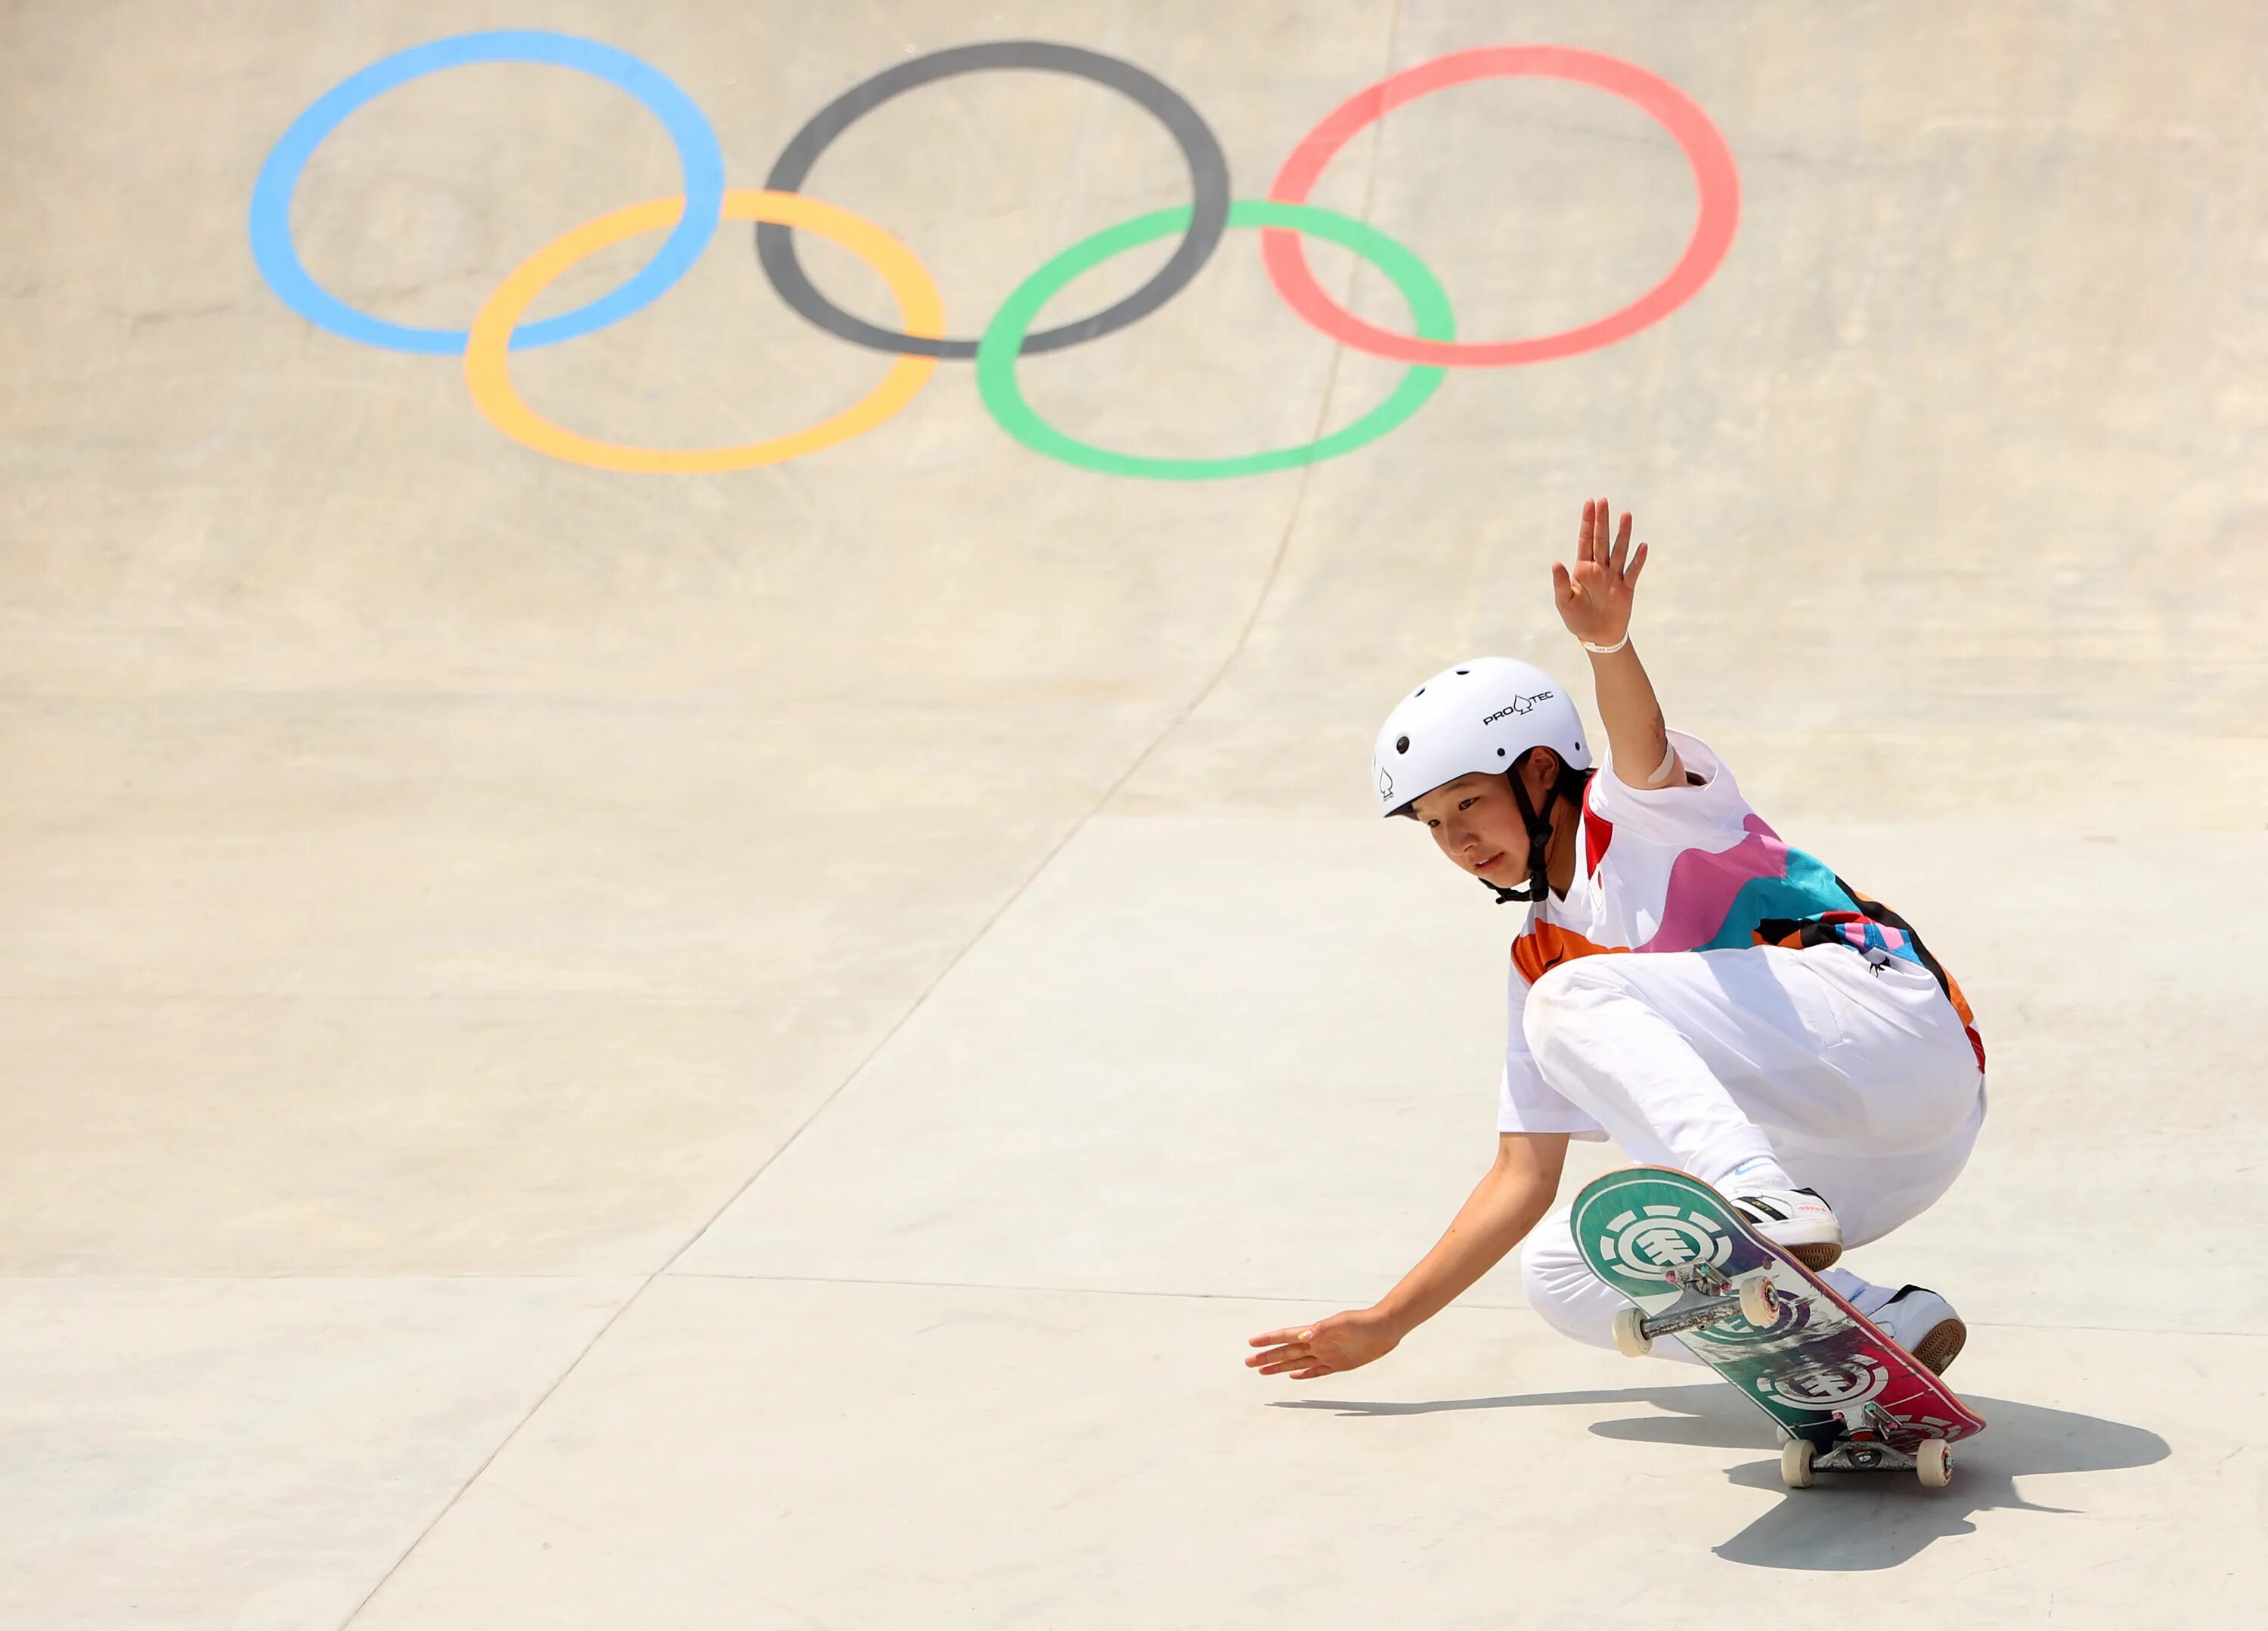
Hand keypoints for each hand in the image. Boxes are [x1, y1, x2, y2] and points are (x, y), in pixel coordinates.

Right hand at [1245, 1308, 1401, 1379]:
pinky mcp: (1339, 1364)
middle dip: (1267, 1357)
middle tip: (1248, 1362)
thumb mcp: (1343, 1323)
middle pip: (1286, 1352)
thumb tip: (1303, 1336)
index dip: (1268, 1340)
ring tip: (1263, 1371)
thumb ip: (1323, 1329)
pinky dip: (1303, 1375)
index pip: (1286, 1337)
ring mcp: (1327, 1354)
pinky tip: (1293, 1377)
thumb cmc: (1365, 1322)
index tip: (1251, 1343)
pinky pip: (1316, 1371)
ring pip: (1297, 1363)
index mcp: (1315, 1332)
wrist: (1386, 1328)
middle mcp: (1318, 1344)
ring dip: (1279, 1367)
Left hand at [1552, 496, 1649, 648]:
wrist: (1597, 637)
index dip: (1587, 522)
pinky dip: (1638, 559)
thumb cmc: (1577, 619)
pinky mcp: (1626, 588)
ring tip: (1626, 515)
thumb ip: (1560, 582)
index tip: (1589, 503)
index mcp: (1583, 569)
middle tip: (1604, 501)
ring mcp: (1614, 577)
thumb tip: (1555, 562)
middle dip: (1602, 521)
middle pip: (1602, 540)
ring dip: (1623, 534)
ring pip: (1619, 551)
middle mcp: (1600, 569)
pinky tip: (1642, 546)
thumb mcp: (1564, 601)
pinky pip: (1633, 571)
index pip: (1585, 540)